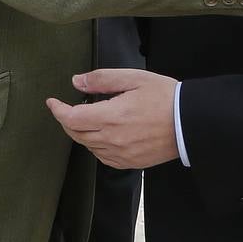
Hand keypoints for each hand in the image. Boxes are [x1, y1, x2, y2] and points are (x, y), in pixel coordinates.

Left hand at [46, 69, 179, 168]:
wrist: (190, 122)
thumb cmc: (165, 97)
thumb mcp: (135, 78)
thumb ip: (103, 79)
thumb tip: (77, 82)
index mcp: (111, 116)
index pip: (71, 118)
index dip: (58, 110)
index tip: (52, 102)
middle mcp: (112, 139)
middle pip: (76, 134)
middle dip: (67, 120)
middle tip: (68, 108)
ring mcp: (120, 154)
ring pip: (88, 146)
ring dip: (82, 132)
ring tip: (89, 118)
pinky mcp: (129, 162)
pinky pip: (102, 157)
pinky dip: (96, 146)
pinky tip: (103, 135)